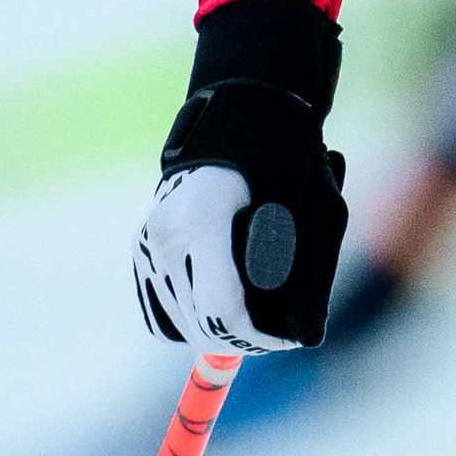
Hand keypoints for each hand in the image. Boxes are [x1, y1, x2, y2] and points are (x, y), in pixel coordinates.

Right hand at [133, 0, 348, 350]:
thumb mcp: (313, 209)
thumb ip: (308, 276)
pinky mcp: (141, 247)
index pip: (225, 312)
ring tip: (254, 317)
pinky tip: (222, 303)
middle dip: (245, 340)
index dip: (262, 336)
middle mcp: (165, 233)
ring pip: (181, 327)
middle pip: (202, 327)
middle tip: (276, 333)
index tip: (288, 337)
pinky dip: (193, 320)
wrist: (239, 115)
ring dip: (220, 333)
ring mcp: (147, 241)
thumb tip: (304, 339)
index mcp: (204, 219)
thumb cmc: (286, 156)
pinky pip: (163, 314)